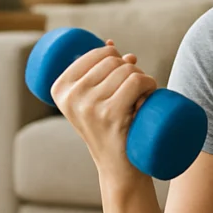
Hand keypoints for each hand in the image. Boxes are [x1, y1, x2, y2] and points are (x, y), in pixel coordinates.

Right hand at [50, 38, 159, 186]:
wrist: (118, 167)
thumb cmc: (110, 130)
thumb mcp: (94, 101)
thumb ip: (98, 71)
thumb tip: (111, 44)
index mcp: (60, 89)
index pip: (99, 53)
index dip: (118, 58)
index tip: (122, 77)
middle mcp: (71, 96)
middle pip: (114, 60)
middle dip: (132, 69)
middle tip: (137, 91)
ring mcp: (90, 106)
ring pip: (128, 70)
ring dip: (144, 79)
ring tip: (143, 97)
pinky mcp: (110, 115)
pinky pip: (137, 82)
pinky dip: (150, 83)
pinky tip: (151, 94)